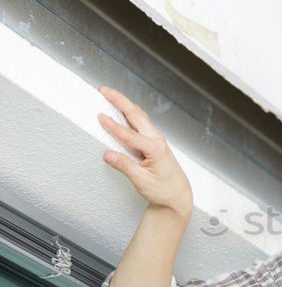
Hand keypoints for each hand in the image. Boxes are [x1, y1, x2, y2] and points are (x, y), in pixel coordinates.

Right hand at [98, 86, 192, 217]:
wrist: (178, 196)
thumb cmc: (164, 190)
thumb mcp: (142, 181)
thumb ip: (125, 166)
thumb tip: (107, 154)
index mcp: (156, 149)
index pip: (130, 135)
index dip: (113, 126)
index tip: (100, 116)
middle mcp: (157, 140)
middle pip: (136, 115)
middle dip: (120, 100)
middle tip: (103, 90)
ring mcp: (156, 139)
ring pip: (139, 117)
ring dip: (124, 104)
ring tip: (109, 95)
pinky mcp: (154, 142)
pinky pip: (140, 124)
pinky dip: (129, 114)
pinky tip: (121, 110)